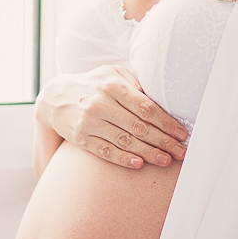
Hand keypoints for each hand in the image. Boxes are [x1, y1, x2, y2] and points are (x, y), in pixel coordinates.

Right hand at [35, 66, 188, 168]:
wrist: (56, 96)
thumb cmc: (94, 84)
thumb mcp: (112, 74)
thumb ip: (135, 83)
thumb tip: (160, 99)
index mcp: (113, 85)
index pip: (145, 107)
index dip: (166, 122)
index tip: (182, 133)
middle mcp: (101, 103)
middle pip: (138, 126)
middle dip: (163, 141)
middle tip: (181, 152)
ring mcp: (89, 121)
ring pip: (124, 141)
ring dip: (148, 153)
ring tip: (166, 161)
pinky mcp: (81, 138)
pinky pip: (105, 151)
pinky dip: (123, 159)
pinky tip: (139, 164)